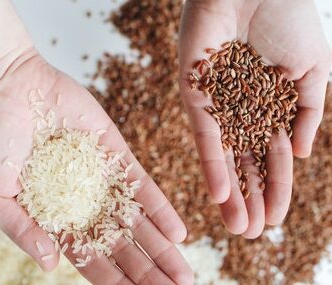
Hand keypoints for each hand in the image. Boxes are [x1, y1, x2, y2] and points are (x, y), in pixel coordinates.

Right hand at [0, 49, 192, 284]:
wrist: (1, 84)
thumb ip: (20, 229)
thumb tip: (50, 265)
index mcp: (51, 215)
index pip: (87, 256)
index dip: (112, 280)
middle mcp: (80, 199)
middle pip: (119, 244)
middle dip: (145, 271)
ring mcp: (99, 175)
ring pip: (136, 219)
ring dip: (160, 247)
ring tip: (183, 275)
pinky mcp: (113, 150)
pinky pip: (141, 183)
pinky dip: (159, 207)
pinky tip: (178, 233)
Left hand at [179, 0, 330, 237]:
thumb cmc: (287, 20)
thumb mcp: (313, 71)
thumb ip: (309, 112)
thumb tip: (305, 154)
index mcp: (268, 108)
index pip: (272, 158)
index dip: (276, 188)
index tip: (278, 219)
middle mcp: (240, 113)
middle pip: (245, 165)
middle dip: (252, 199)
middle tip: (254, 235)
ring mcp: (216, 107)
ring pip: (224, 158)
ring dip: (231, 194)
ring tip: (239, 227)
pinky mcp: (195, 97)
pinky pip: (204, 136)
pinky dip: (213, 164)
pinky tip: (219, 195)